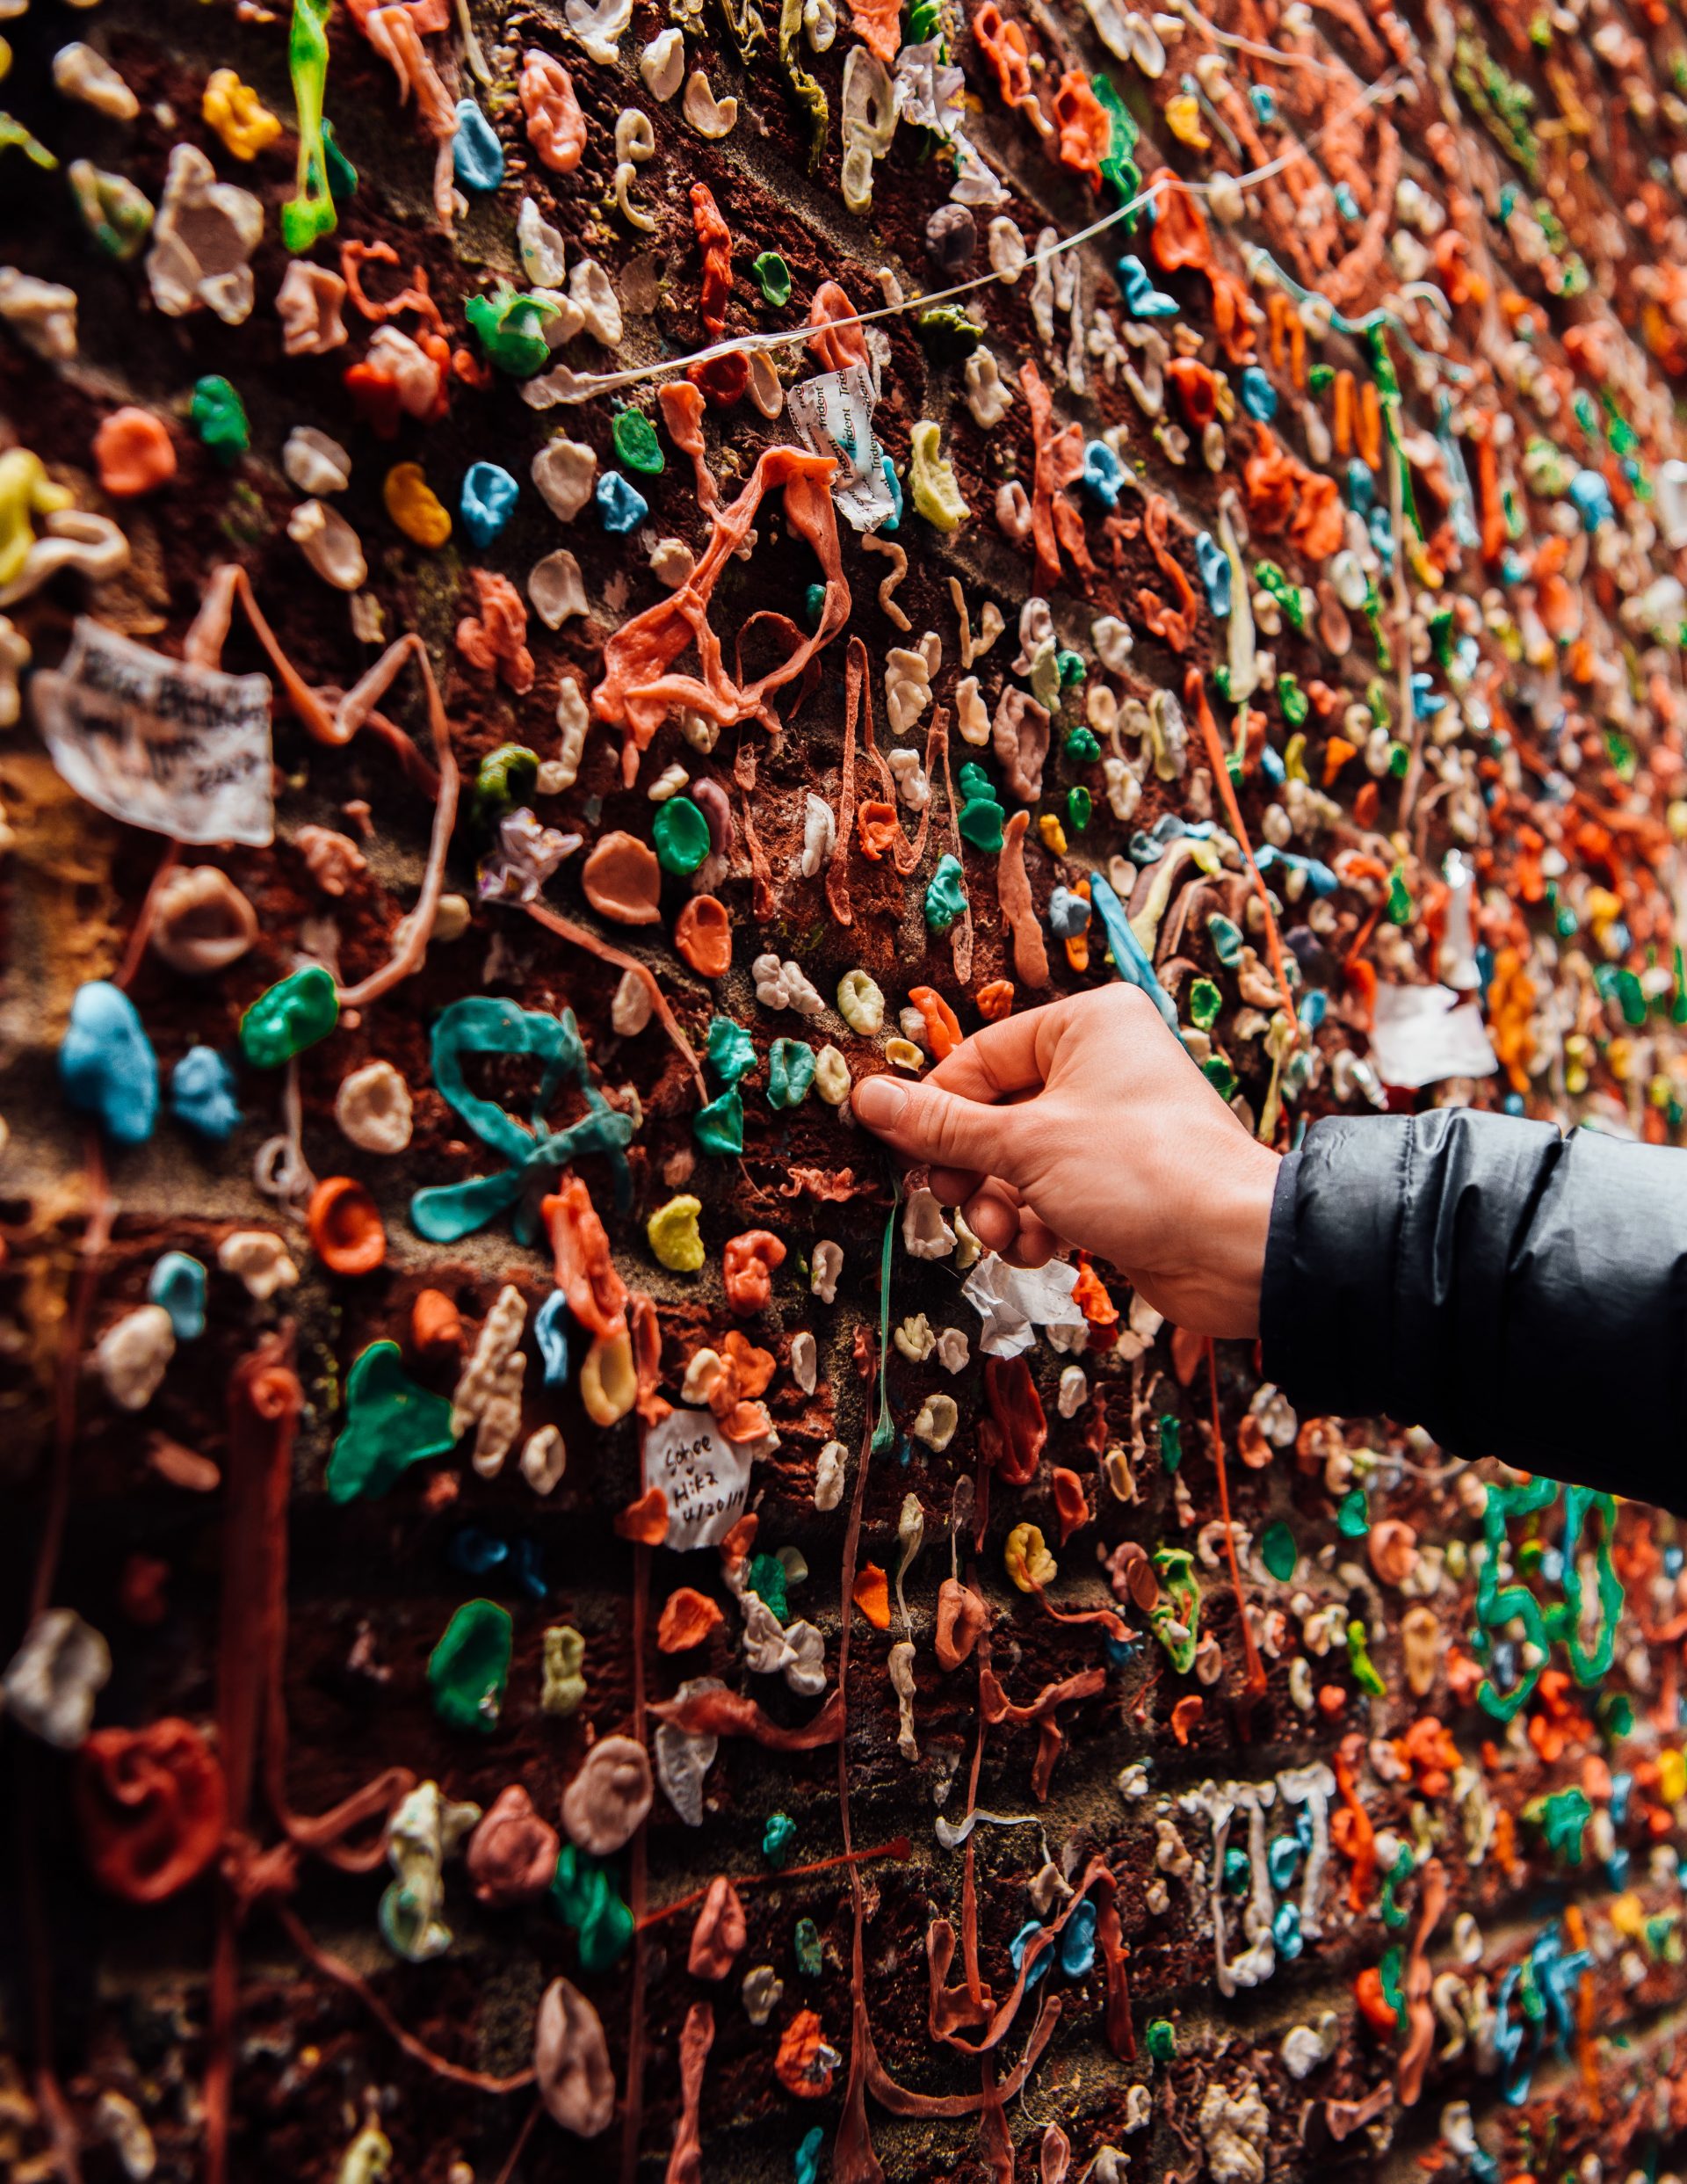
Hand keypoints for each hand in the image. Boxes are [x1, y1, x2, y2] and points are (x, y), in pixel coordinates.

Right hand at [851, 985, 1279, 1337]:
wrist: (1236, 1250)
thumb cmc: (1145, 1172)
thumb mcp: (1025, 1144)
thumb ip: (942, 1127)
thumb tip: (868, 1099)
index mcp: (1086, 1025)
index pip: (979, 1057)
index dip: (938, 1109)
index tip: (905, 1151)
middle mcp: (1102, 1066)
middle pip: (995, 1113)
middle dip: (972, 1168)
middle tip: (952, 1197)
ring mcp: (1111, 1127)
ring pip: (1018, 1162)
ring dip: (999, 1205)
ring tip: (1004, 1232)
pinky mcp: (1119, 1182)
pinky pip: (1050, 1194)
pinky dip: (1035, 1223)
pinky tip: (1042, 1248)